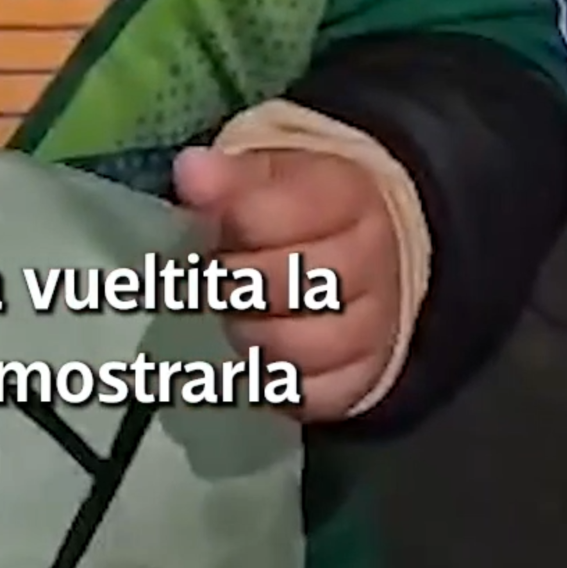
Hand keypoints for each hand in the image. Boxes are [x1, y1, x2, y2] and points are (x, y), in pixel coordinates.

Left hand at [171, 145, 400, 422]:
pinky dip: (272, 383)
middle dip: (235, 282)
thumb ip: (227, 175)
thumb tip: (190, 171)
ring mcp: (376, 324)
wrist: (354, 248)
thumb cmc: (289, 207)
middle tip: (214, 275)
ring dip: (250, 334)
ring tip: (232, 314)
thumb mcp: (263, 174)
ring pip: (302, 346)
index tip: (208, 225)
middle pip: (295, 283)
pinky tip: (253, 357)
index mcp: (348, 194)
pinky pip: (312, 396)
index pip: (291, 211)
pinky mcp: (363, 378)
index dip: (238, 222)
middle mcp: (373, 260)